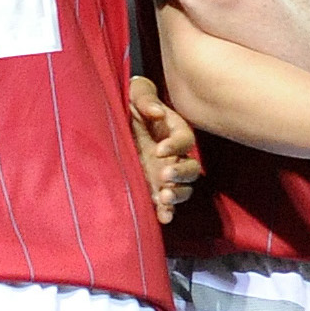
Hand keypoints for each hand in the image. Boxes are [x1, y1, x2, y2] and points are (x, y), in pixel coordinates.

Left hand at [129, 75, 202, 223]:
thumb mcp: (135, 93)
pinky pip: (167, 202)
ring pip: (184, 187)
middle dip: (181, 174)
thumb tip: (157, 112)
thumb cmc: (130, 100)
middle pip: (191, 168)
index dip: (175, 145)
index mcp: (174, 130)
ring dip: (177, 194)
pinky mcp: (154, 186)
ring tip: (163, 198)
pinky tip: (162, 217)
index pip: (184, 139)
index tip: (159, 149)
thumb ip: (145, 99)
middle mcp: (174, 154)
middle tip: (165, 176)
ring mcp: (166, 172)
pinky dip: (167, 211)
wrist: (118, 116)